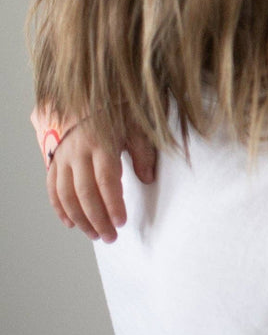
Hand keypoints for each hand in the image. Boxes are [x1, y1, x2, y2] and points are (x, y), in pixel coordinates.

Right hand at [38, 107, 157, 242]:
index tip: (121, 222)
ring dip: (80, 219)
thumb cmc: (119, 113)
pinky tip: (71, 223)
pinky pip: (53, 188)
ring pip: (66, 195)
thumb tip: (148, 179)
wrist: (92, 97)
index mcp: (101, 144)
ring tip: (95, 234)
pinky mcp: (55, 160)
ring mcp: (63, 157)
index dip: (113, 204)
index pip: (106, 180)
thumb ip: (143, 153)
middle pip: (84, 193)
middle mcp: (78, 152)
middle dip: (97, 219)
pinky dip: (60, 208)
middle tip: (110, 236)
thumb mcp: (137, 128)